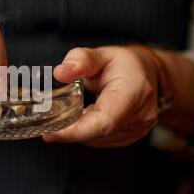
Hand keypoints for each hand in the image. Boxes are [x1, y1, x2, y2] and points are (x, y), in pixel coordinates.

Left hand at [43, 46, 159, 147]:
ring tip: (67, 113)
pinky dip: (87, 131)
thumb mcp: (101, 54)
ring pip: (97, 139)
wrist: (147, 73)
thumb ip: (80, 60)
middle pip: (97, 133)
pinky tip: (82, 118)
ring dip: (78, 130)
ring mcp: (138, 129)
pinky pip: (102, 140)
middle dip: (69, 129)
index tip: (50, 133)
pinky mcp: (131, 136)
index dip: (75, 131)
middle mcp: (140, 115)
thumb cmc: (124, 63)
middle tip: (46, 122)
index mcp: (134, 92)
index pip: (103, 122)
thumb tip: (60, 72)